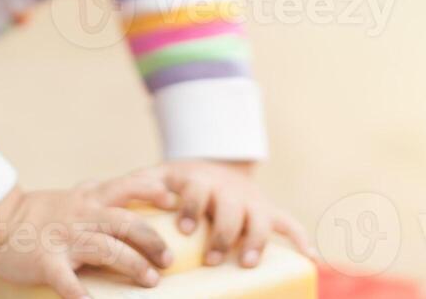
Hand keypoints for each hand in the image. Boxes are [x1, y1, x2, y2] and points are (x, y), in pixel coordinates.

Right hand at [0, 170, 178, 298]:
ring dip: (131, 264)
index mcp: (90, 200)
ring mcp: (65, 239)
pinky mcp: (47, 262)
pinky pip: (66, 280)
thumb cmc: (43, 211)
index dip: (151, 190)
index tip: (173, 200)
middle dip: (151, 240)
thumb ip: (103, 194)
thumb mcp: (76, 195)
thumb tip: (139, 188)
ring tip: (150, 281)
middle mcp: (81, 216)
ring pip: (105, 249)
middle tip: (168, 259)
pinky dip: (80, 294)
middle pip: (124, 223)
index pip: (126, 187)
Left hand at [155, 159, 317, 268]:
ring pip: (261, 218)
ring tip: (247, 262)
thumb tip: (114, 200)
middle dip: (222, 234)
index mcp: (199, 181)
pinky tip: (310, 257)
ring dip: (256, 240)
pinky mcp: (268, 209)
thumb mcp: (160, 176)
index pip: (196, 191)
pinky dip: (301, 239)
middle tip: (212, 259)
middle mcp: (228, 190)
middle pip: (230, 209)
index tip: (184, 231)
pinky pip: (289, 223)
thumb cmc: (179, 181)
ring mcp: (251, 201)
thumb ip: (141, 185)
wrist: (213, 164)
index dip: (191, 209)